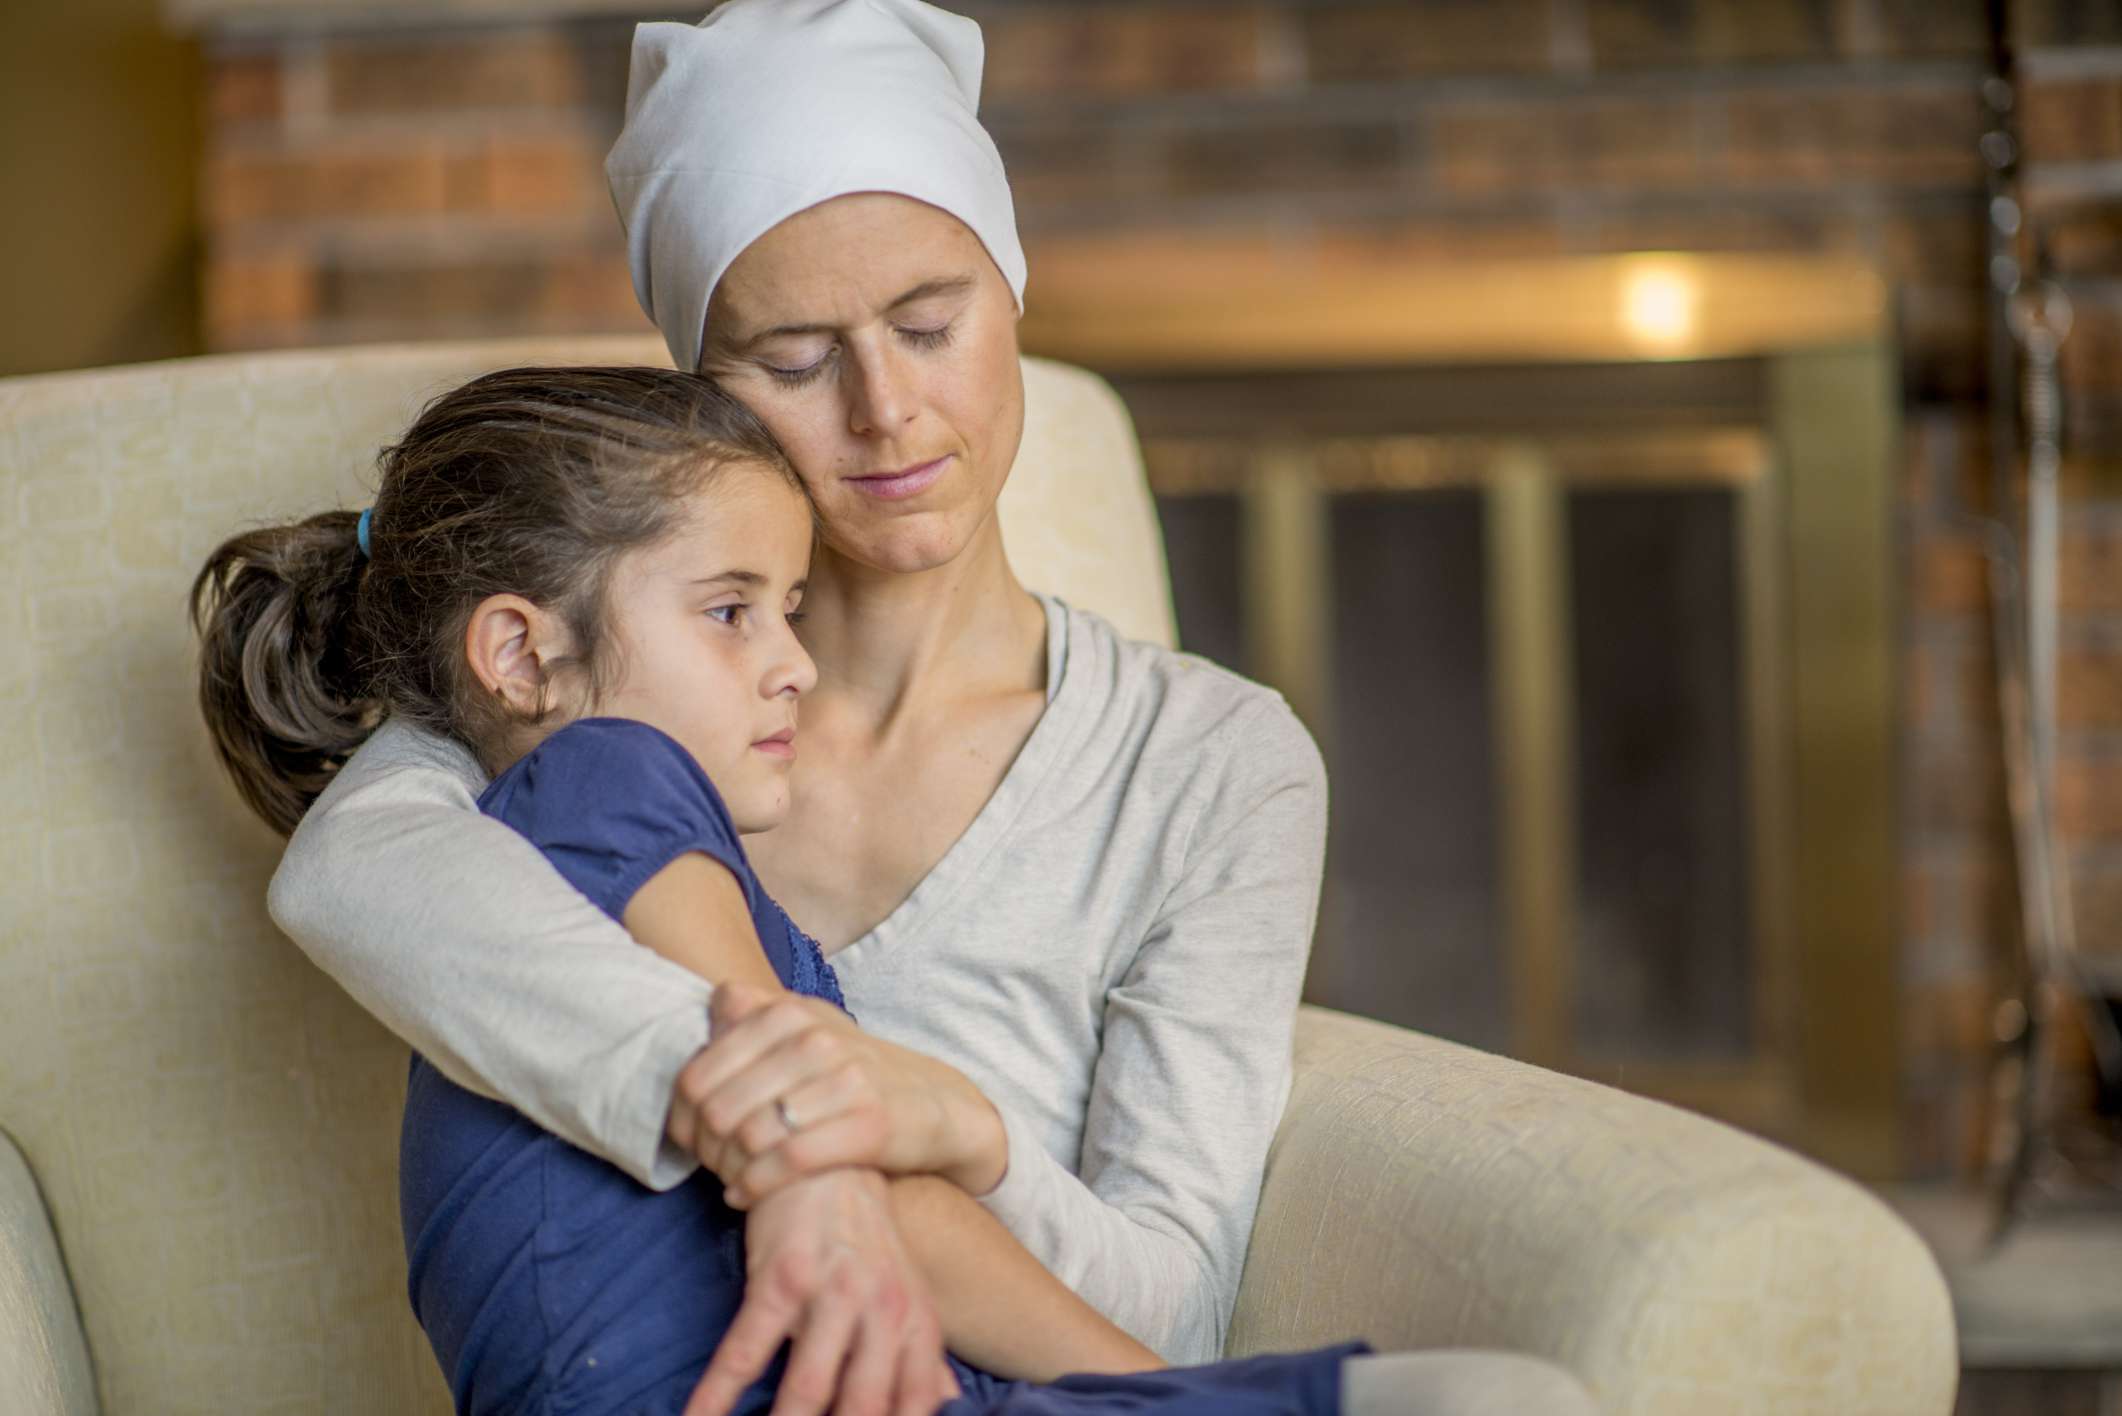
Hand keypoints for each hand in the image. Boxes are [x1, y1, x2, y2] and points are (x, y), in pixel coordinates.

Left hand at [671, 982, 1005, 1205]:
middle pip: (718, 1110)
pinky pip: (790, 1161)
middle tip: (711, 1167)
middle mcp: (813, 1038)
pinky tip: (747, 1195)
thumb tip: (712, 1002)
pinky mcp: (869, 1124)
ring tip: (731, 1180)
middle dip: (705, 1150)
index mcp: (786, 1012)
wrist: (934, 1103)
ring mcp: (844, 1079)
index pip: (697, 1075)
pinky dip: (757, 1186)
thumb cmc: (853, 1069)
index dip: (681, 1117)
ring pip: (751, 1136)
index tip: (690, 1140)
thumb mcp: (809, 1025)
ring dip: (729, 1171)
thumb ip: (756, 1012)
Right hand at [683, 1168, 959, 1415]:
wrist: (826, 1161)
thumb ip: (921, 1355)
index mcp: (916, 1322)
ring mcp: (832, 1293)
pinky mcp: (781, 1279)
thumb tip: (942, 1404)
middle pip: (864, 1407)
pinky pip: (745, 1352)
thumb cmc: (864, 1240)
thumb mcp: (905, 1292)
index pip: (915, 1405)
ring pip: (809, 1389)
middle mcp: (883, 1310)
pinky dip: (717, 1395)